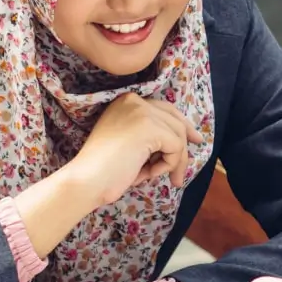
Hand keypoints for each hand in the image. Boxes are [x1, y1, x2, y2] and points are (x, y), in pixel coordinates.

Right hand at [68, 93, 203, 206]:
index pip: (163, 109)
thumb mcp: (129, 145)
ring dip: (173, 160)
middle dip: (185, 139)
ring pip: (178, 135)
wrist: (86, 180)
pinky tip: (149, 174)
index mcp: (125, 102)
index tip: (193, 138)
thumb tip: (182, 139)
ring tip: (158, 176)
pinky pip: (175, 147)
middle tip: (195, 151)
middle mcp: (134, 101)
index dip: (180, 124)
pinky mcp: (149, 127)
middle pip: (174, 118)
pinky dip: (168, 165)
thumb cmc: (104, 171)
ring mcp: (142, 112)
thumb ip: (149, 136)